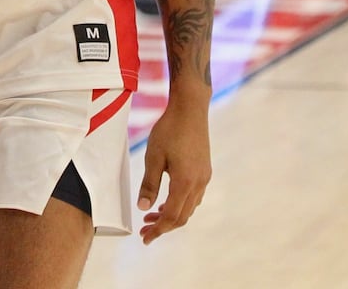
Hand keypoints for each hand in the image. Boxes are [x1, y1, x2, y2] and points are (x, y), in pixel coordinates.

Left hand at [137, 97, 211, 243]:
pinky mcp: (204, 170)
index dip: (158, 229)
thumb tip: (142, 207)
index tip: (145, 237)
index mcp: (185, 183)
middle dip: (163, 226)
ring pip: (189, 207)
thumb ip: (149, 184)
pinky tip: (168, 199)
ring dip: (171, 215)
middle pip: (182, 216)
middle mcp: (199, 184)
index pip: (172, 216)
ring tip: (151, 216)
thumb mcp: (153, 157)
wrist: (190, 110)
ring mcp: (204, 177)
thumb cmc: (169, 130)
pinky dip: (180, 203)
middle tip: (145, 230)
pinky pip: (193, 196)